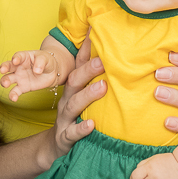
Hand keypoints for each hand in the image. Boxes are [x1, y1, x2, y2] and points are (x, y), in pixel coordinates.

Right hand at [0, 50, 61, 101]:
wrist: (52, 73)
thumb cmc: (47, 62)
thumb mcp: (45, 59)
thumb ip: (41, 62)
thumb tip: (37, 71)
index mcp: (24, 57)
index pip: (18, 56)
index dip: (16, 58)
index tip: (15, 61)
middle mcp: (18, 67)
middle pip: (8, 66)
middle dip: (4, 67)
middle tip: (2, 70)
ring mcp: (19, 77)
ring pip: (8, 79)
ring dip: (5, 81)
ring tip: (5, 84)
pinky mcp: (22, 87)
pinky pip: (15, 91)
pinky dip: (13, 95)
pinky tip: (13, 98)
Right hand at [44, 40, 105, 165]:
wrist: (56, 148)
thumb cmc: (77, 118)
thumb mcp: (84, 97)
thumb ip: (99, 80)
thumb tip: (121, 61)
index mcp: (74, 88)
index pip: (80, 64)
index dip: (87, 48)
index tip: (95, 30)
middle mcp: (68, 99)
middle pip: (75, 80)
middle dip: (88, 69)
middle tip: (104, 60)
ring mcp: (65, 118)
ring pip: (74, 104)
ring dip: (88, 94)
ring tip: (103, 87)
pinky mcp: (65, 137)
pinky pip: (72, 133)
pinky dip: (81, 128)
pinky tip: (91, 125)